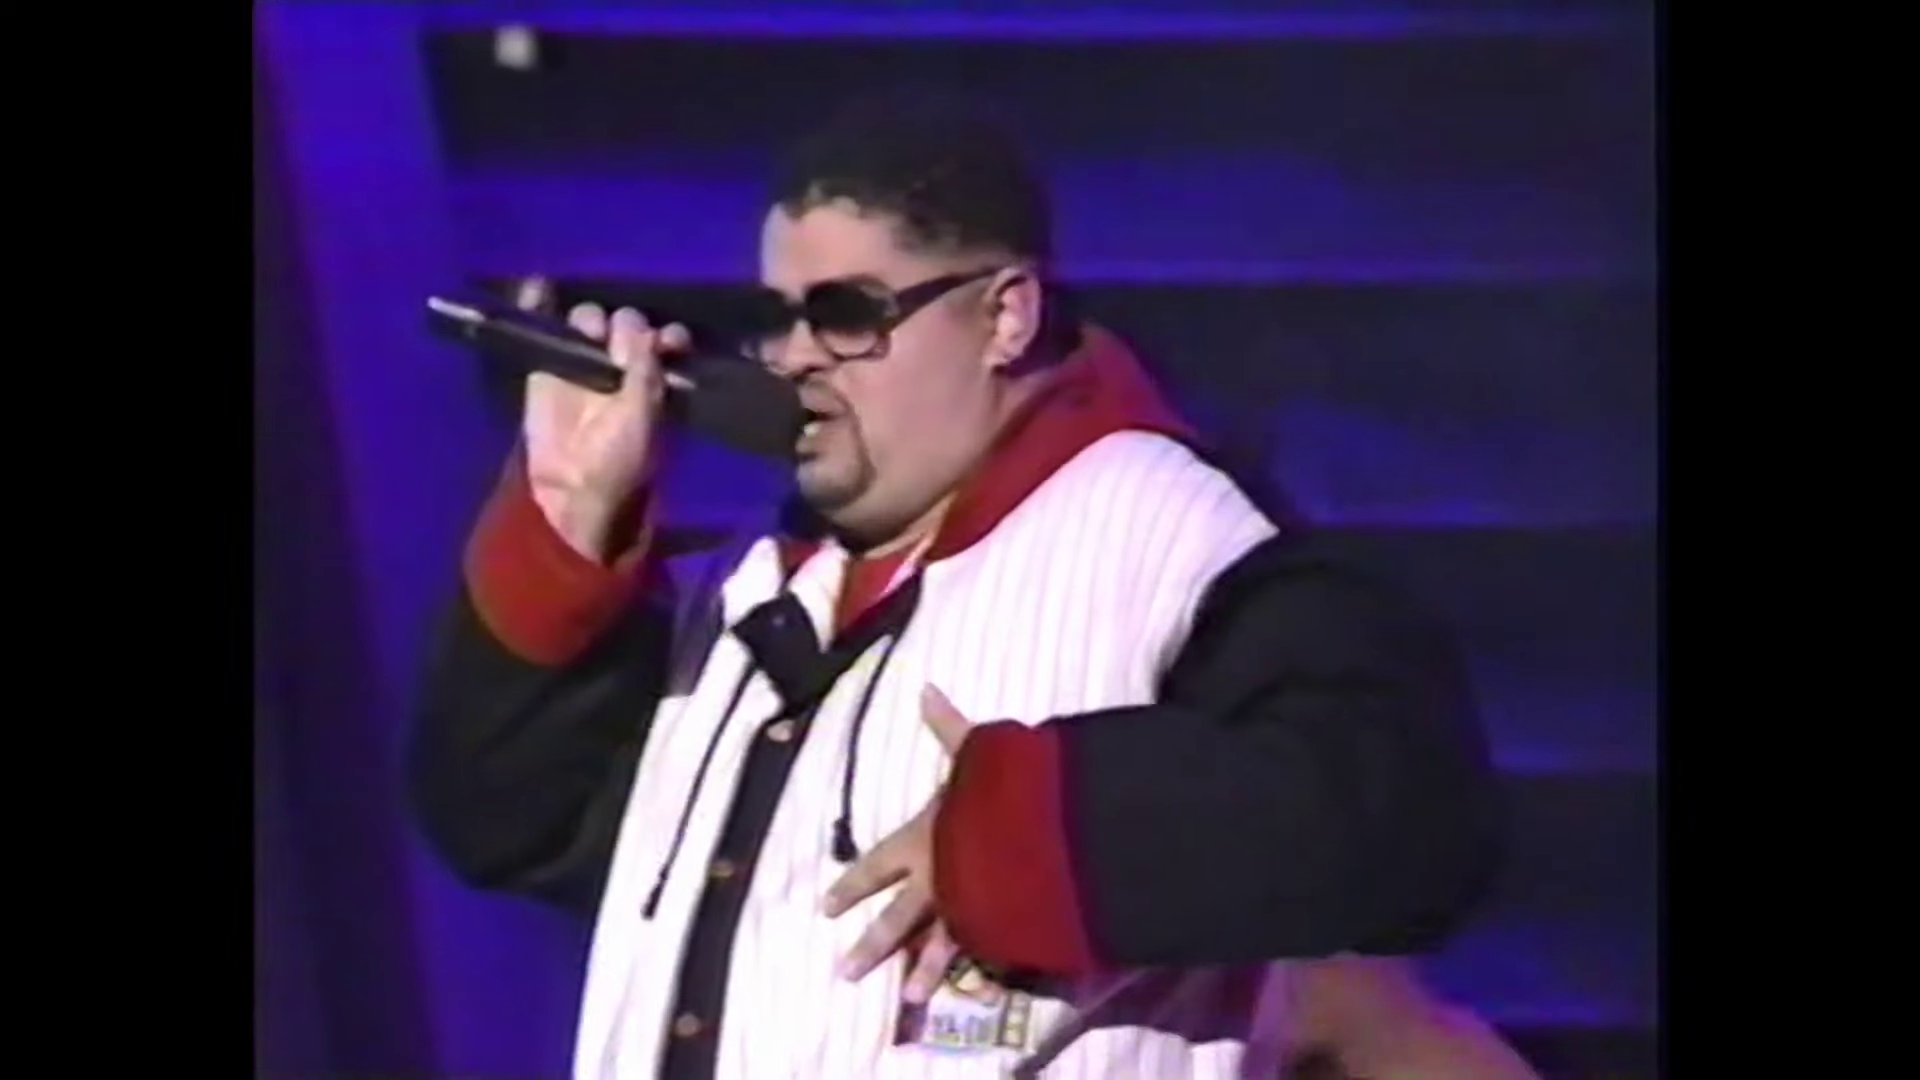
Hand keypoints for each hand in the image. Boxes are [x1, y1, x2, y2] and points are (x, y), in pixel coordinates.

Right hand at [514, 277, 687, 557]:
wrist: (572, 486)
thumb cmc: (619, 454)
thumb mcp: (643, 411)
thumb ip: (642, 366)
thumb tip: (635, 324)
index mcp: (654, 379)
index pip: (665, 341)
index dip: (667, 334)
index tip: (667, 339)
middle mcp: (622, 367)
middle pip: (626, 324)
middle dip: (627, 324)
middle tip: (617, 341)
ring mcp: (584, 365)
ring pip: (589, 322)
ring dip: (591, 319)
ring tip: (589, 333)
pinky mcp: (547, 367)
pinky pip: (547, 330)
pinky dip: (542, 306)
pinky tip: (540, 287)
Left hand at [823, 686, 973, 1002]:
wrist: (1046, 832)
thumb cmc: (1003, 790)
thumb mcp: (975, 753)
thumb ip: (948, 727)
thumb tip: (925, 687)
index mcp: (922, 839)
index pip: (876, 864)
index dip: (852, 883)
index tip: (828, 907)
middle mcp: (939, 879)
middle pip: (898, 917)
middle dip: (872, 943)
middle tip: (844, 972)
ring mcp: (970, 908)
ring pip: (939, 944)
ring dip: (922, 970)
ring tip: (907, 997)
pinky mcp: (1003, 926)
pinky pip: (987, 952)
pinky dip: (982, 970)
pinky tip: (979, 990)